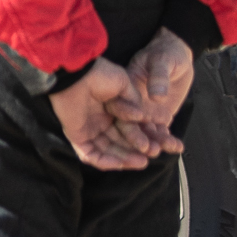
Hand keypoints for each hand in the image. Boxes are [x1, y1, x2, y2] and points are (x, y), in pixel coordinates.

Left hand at [49, 59, 164, 170]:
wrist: (76, 73)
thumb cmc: (98, 73)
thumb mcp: (123, 83)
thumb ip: (134, 100)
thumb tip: (141, 117)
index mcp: (111, 108)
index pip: (130, 127)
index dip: (145, 135)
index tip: (161, 141)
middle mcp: (101, 120)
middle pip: (121, 141)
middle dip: (138, 149)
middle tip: (153, 153)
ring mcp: (88, 129)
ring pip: (109, 151)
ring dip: (125, 158)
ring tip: (142, 162)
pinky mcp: (77, 136)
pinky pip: (91, 155)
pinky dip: (106, 162)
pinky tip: (121, 163)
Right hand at [115, 27, 194, 156]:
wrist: (179, 55)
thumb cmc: (166, 52)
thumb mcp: (162, 60)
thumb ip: (158, 77)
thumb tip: (157, 95)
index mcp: (126, 89)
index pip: (122, 111)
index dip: (129, 125)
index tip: (139, 137)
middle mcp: (133, 103)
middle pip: (132, 126)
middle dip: (141, 140)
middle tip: (152, 149)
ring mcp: (146, 111)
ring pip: (147, 131)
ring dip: (156, 142)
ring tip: (169, 146)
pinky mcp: (159, 115)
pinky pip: (161, 130)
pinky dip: (167, 140)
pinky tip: (176, 146)